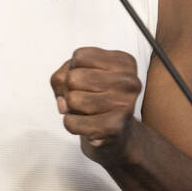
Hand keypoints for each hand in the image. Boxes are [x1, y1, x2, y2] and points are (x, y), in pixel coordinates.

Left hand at [50, 47, 142, 165]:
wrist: (115, 133)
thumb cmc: (95, 98)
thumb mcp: (77, 76)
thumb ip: (62, 78)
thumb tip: (64, 102)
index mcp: (124, 62)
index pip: (79, 57)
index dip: (72, 70)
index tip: (87, 82)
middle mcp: (129, 81)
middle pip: (73, 78)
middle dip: (69, 91)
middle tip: (85, 99)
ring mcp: (124, 105)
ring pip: (72, 100)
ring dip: (71, 109)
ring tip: (88, 111)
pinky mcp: (114, 128)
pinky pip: (72, 122)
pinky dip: (71, 124)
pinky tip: (86, 125)